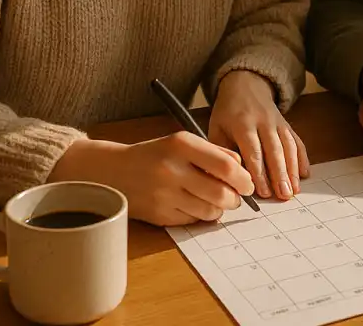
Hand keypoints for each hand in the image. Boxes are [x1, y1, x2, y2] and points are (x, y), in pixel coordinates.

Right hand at [48, 133, 254, 225]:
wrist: (113, 171)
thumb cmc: (156, 154)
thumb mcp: (183, 142)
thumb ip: (214, 152)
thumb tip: (242, 168)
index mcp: (181, 145)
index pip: (225, 165)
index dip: (243, 178)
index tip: (249, 184)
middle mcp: (172, 170)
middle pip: (221, 193)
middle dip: (236, 198)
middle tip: (238, 197)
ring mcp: (164, 195)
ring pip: (210, 210)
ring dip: (221, 209)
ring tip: (219, 201)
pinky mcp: (159, 215)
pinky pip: (193, 220)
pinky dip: (202, 215)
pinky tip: (197, 205)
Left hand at [209, 70, 309, 200]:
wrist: (245, 84)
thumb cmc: (228, 112)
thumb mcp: (216, 128)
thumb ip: (221, 153)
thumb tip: (225, 181)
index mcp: (243, 123)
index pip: (253, 150)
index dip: (259, 173)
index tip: (263, 192)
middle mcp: (263, 121)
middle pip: (274, 150)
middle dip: (280, 174)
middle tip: (284, 195)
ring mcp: (278, 122)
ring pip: (288, 146)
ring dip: (293, 169)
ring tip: (295, 190)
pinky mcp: (287, 124)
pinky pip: (297, 141)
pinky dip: (302, 158)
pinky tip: (304, 174)